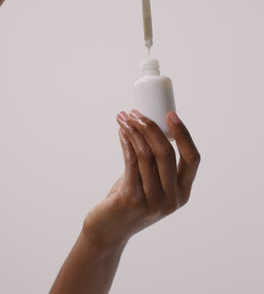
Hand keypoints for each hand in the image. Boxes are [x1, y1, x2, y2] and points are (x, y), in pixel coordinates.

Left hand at [83, 109, 199, 250]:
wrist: (108, 229)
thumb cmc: (131, 198)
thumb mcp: (151, 183)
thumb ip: (156, 163)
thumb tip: (150, 123)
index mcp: (183, 192)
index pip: (192, 159)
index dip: (184, 134)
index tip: (171, 114)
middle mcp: (172, 199)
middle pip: (166, 153)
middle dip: (151, 127)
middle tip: (136, 112)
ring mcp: (153, 201)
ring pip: (146, 155)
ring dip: (134, 131)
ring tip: (124, 117)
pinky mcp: (133, 200)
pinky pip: (131, 162)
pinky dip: (126, 142)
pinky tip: (121, 132)